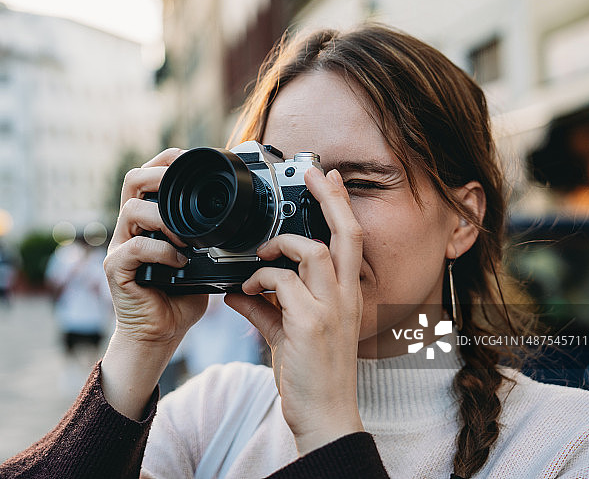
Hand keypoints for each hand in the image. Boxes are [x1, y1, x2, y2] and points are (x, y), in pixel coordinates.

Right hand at [101, 148, 207, 418]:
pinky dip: (160, 251)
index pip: (149, 175)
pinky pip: (134, 249)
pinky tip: (179, 262)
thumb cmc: (180, 297)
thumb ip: (212, 237)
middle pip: (132, 181)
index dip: (167, 161)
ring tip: (187, 236)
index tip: (190, 159)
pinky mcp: (116, 269)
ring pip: (131, 211)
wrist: (160, 334)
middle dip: (159, 176)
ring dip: (163, 218)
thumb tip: (246, 219)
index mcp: (148, 219)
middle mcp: (130, 228)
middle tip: (182, 188)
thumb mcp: (204, 259)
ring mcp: (120, 247)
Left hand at [224, 168, 364, 453]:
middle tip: (315, 172)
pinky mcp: (310, 323)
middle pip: (348, 234)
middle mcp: (346, 297)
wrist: (324, 416)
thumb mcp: (291, 334)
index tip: (329, 179)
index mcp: (346, 296)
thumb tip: (236, 289)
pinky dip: (259, 279)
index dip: (341, 207)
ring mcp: (331, 309)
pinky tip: (245, 289)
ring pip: (315, 252)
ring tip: (261, 256)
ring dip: (282, 245)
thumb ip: (265, 307)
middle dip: (332, 198)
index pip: (351, 241)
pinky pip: (282, 283)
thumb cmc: (312, 375)